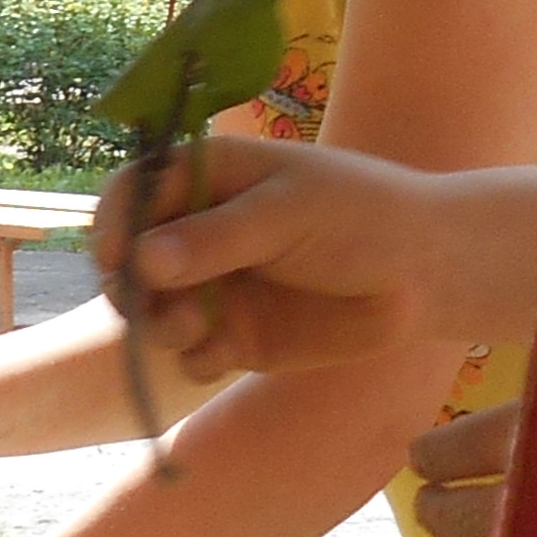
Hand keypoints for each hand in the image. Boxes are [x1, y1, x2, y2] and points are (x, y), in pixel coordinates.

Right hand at [103, 136, 500, 383]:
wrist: (423, 276)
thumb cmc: (362, 219)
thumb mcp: (289, 214)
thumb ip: (216, 237)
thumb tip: (140, 260)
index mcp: (208, 179)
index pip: (134, 192)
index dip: (113, 222)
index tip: (114, 257)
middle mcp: (199, 232)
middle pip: (128, 259)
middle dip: (131, 286)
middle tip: (152, 305)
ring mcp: (213, 286)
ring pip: (150, 312)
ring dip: (159, 324)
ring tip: (198, 328)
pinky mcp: (233, 336)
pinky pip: (188, 354)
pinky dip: (196, 357)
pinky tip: (226, 354)